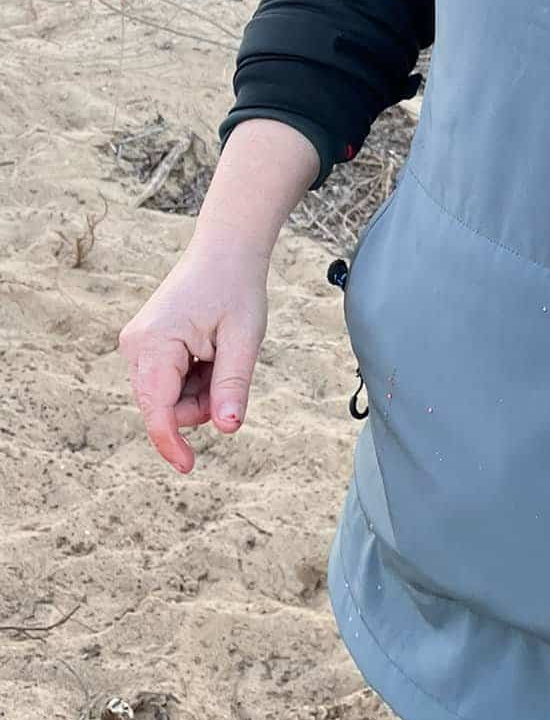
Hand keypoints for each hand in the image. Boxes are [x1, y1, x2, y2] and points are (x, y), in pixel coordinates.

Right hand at [118, 238, 269, 473]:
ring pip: (168, 397)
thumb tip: (228, 429)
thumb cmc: (236, 288)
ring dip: (199, 389)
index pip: (157, 409)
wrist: (225, 251)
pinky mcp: (145, 346)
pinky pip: (169, 382)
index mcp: (154, 343)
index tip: (188, 467)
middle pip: (164, 406)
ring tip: (220, 352)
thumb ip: (233, 385)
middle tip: (229, 367)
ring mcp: (137, 346)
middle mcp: (135, 346)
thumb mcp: (244, 339)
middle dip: (200, 403)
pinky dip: (194, 378)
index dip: (171, 442)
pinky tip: (209, 351)